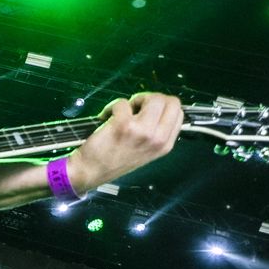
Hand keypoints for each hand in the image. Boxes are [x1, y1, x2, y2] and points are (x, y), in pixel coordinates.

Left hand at [68, 92, 183, 193]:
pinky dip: (112, 106)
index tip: (146, 111)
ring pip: (152, 97)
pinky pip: (123, 102)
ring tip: (123, 112)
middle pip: (170, 101)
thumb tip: (156, 106)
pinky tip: (106, 118)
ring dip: (134, 100)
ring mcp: (142, 131)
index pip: (178, 112)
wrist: (90, 171)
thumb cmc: (115, 160)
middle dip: (151, 99)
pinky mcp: (123, 125)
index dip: (162, 106)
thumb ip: (156, 131)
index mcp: (165, 145)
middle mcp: (158, 139)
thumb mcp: (146, 150)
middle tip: (135, 109)